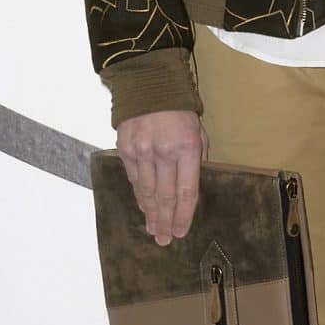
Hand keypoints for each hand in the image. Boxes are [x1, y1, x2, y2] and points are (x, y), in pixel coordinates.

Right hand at [117, 108, 209, 243]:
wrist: (148, 84)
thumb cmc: (179, 110)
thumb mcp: (198, 131)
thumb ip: (197, 159)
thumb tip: (190, 188)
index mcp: (187, 148)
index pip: (186, 191)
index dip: (184, 216)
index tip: (181, 232)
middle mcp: (163, 152)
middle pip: (165, 197)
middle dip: (166, 222)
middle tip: (165, 241)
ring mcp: (142, 151)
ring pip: (146, 192)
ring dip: (151, 214)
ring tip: (154, 231)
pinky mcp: (126, 149)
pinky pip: (133, 179)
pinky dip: (139, 196)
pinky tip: (143, 208)